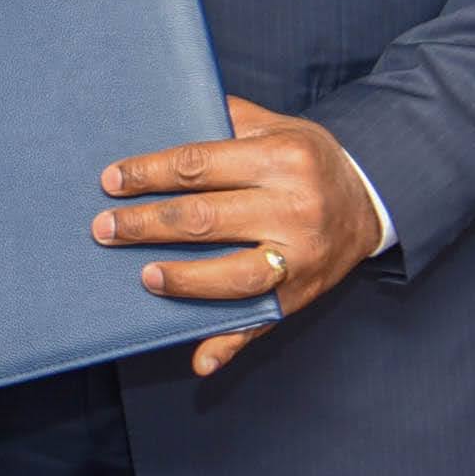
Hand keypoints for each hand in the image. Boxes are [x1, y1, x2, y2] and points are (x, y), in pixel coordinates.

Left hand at [94, 95, 383, 375]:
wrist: (369, 199)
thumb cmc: (305, 157)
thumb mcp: (274, 125)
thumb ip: (224, 120)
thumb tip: (162, 114)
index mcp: (282, 159)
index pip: (200, 166)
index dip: (150, 174)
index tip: (111, 181)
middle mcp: (294, 208)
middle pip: (206, 219)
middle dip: (147, 225)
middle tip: (105, 228)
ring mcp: (301, 257)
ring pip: (234, 275)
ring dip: (184, 281)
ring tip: (144, 275)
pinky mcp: (303, 294)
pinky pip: (263, 322)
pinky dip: (230, 345)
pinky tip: (199, 360)